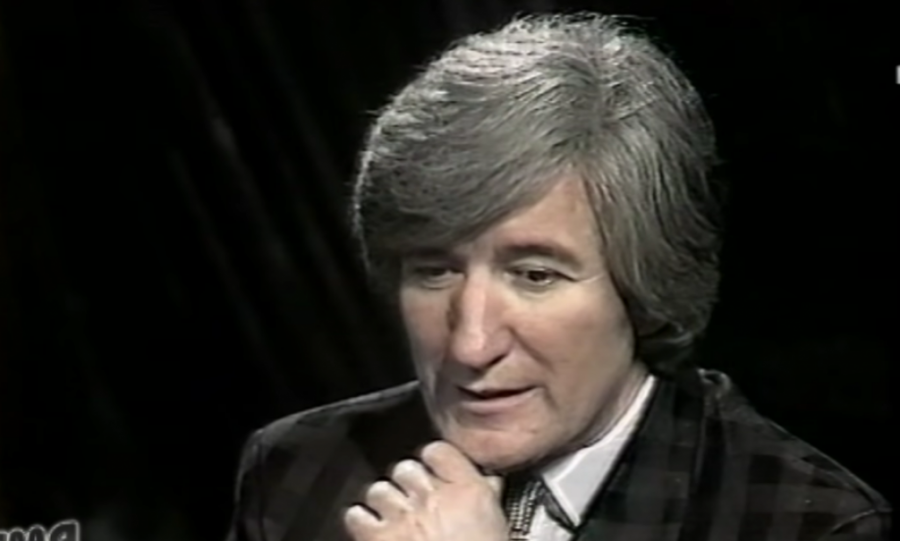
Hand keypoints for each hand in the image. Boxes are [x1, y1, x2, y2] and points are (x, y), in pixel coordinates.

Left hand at [344, 441, 506, 540]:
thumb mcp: (498, 527)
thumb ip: (487, 498)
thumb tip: (488, 485)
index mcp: (467, 491)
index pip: (438, 451)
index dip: (432, 460)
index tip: (433, 468)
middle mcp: (432, 497)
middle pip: (406, 468)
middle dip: (407, 484)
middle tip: (415, 500)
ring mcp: (403, 516)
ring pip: (379, 489)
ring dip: (384, 503)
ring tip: (393, 518)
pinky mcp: (378, 538)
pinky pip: (357, 515)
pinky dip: (361, 522)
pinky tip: (372, 531)